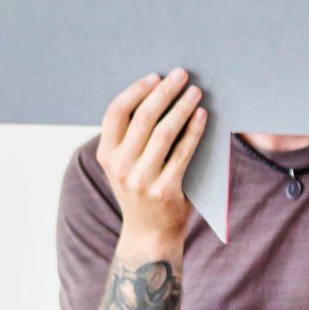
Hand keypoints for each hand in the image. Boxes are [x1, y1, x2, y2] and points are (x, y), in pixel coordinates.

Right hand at [99, 70, 208, 247]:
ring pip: (164, 132)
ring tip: (195, 92)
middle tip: (182, 75)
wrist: (149, 234)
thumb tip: (154, 98)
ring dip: (182, 107)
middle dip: (164, 92)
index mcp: (106, 155)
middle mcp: (119, 165)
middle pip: (143, 117)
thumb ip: (129, 140)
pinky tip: (202, 116)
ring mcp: (141, 179)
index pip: (116, 112)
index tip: (155, 76)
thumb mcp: (123, 166)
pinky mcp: (165, 189)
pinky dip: (194, 131)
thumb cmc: (140, 192)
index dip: (136, 90)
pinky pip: (183, 152)